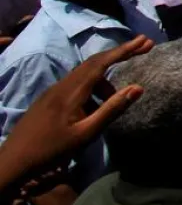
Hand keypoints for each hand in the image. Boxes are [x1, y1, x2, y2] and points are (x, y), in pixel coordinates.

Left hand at [0, 35, 150, 190]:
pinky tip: (94, 109)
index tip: (144, 41)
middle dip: (119, 54)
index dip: (124, 50)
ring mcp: (53, 92)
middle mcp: (61, 86)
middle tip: (144, 48)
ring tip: (115, 102)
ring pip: (85, 76)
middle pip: (94, 63)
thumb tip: (138, 87)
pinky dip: (92, 90)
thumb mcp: (86, 134)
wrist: (12, 162)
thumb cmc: (51, 150)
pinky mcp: (48, 100)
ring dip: (105, 82)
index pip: (101, 63)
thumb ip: (111, 110)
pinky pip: (76, 86)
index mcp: (71, 92)